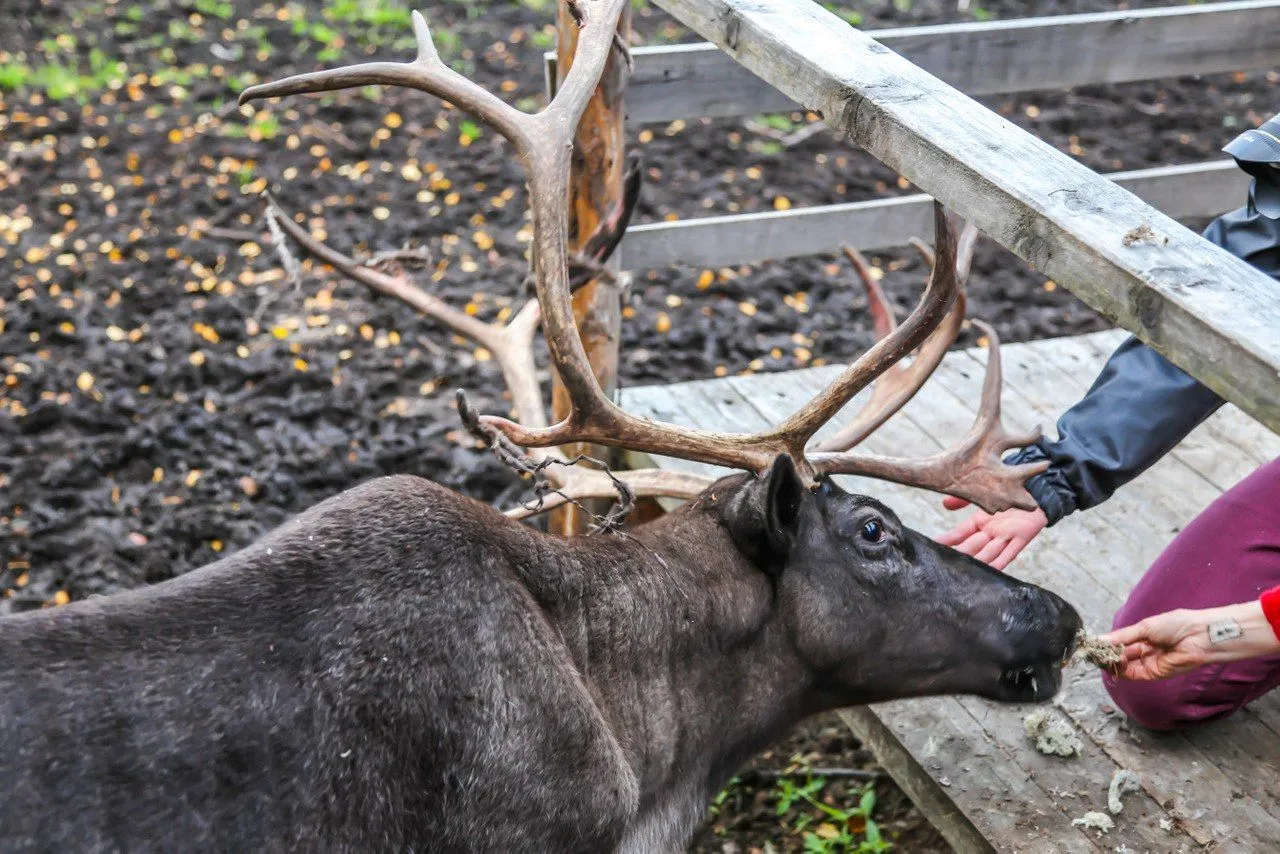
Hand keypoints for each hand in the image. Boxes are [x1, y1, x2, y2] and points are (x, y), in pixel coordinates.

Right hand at [936, 497, 1047, 570]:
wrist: (1038, 490)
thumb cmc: (1010, 490)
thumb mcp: (985, 491)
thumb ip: (965, 499)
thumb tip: (945, 504)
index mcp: (980, 521)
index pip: (959, 533)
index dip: (948, 539)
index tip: (933, 545)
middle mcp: (990, 531)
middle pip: (972, 546)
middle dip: (959, 555)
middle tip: (945, 565)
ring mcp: (1005, 536)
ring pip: (988, 553)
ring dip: (977, 562)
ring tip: (965, 572)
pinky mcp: (1021, 538)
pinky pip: (1009, 553)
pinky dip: (1000, 562)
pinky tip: (991, 570)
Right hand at [1102, 602, 1279, 680]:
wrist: (1199, 636)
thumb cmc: (1176, 625)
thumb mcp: (1145, 627)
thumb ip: (1122, 637)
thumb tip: (1100, 640)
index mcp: (1144, 637)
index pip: (1120, 643)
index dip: (1107, 644)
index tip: (1094, 645)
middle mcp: (1145, 650)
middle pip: (1121, 655)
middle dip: (1108, 654)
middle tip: (1095, 653)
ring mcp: (1150, 662)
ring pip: (1125, 666)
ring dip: (1113, 663)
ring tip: (1103, 657)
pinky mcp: (1155, 673)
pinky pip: (1134, 674)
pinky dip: (1123, 670)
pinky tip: (1115, 663)